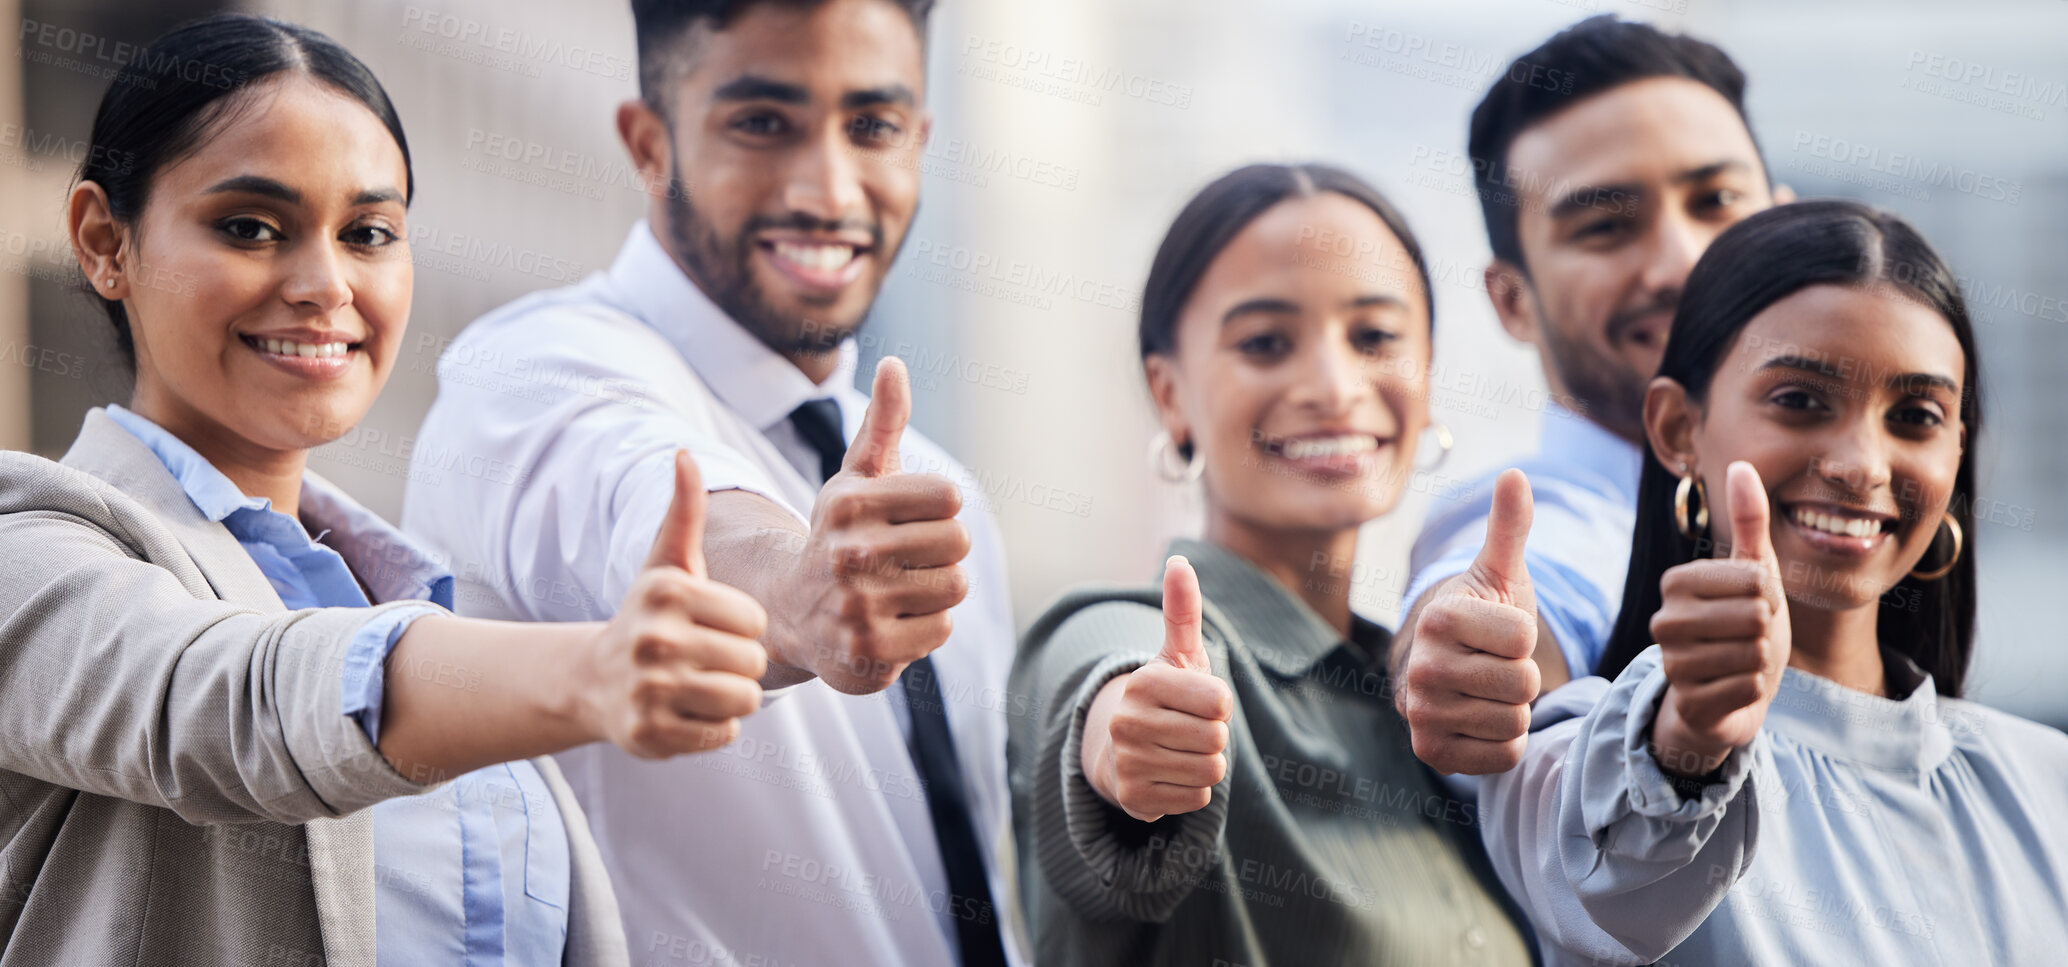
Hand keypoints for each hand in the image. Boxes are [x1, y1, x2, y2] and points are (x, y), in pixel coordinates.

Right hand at [584, 450, 768, 757]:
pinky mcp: (650, 735)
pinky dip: (713, 727)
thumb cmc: (649, 616)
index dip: (742, 627)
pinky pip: (724, 734)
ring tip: (699, 685)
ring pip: (744, 700)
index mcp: (667, 592)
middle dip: (741, 665)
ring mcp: (649, 691)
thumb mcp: (666, 562)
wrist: (596, 680)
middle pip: (754, 662)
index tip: (710, 626)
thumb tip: (684, 454)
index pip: (755, 620)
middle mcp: (654, 640)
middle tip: (705, 660)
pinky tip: (684, 712)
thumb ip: (684, 511)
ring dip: (730, 698)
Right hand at [767, 357, 971, 693]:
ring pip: (954, 588)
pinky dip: (925, 628)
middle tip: (903, 562)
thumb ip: (882, 422)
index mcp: (850, 502)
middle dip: (940, 554)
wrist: (794, 610)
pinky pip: (940, 630)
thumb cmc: (841, 536)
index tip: (906, 522)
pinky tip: (891, 623)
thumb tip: (893, 364)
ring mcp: (856, 606)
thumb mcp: (856, 477)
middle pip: (957, 544)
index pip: (950, 499)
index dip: (939, 512)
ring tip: (896, 592)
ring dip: (934, 591)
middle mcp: (848, 553)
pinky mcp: (868, 652)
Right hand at [1087, 556, 1233, 822]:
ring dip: (1205, 764)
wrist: (1120, 749)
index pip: (1220, 701)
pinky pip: (1196, 798)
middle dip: (1214, 738)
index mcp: (1144, 682)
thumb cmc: (1164, 696)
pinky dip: (1191, 790)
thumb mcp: (1177, 654)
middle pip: (1216, 739)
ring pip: (1210, 771)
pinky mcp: (1132, 799)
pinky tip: (1168, 775)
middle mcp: (1128, 722)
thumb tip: (1179, 562)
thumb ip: (1182, 610)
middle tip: (1188, 731)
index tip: (1198, 701)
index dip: (1219, 704)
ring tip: (1179, 752)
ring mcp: (1127, 762)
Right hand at [1398, 469, 1541, 774]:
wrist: (1442, 667)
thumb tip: (1514, 474)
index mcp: (1440, 617)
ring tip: (1486, 691)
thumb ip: (1509, 527)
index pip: (1524, 638)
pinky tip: (1479, 721)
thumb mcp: (1498, 572)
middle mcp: (1422, 667)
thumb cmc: (1480, 617)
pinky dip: (1502, 743)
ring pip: (1514, 722)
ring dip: (1511, 709)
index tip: (1497, 631)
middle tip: (1494, 665)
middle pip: (1523, 685)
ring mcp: (1422, 713)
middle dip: (1520, 676)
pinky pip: (1503, 756)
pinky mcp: (1430, 752)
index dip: (1523, 636)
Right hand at [1649, 461, 1791, 777]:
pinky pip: (1749, 688)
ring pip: (1753, 654)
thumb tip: (1741, 464)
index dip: (1769, 595)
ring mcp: (1672, 665)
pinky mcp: (1688, 703)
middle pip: (1754, 618)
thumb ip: (1749, 520)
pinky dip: (1755, 689)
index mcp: (1676, 583)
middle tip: (1749, 636)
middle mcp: (1665, 621)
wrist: (1729, 694)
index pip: (1755, 580)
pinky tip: (1737, 687)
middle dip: (1767, 629)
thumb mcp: (1754, 572)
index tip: (1753, 604)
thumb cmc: (1742, 625)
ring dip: (1761, 661)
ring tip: (1741, 660)